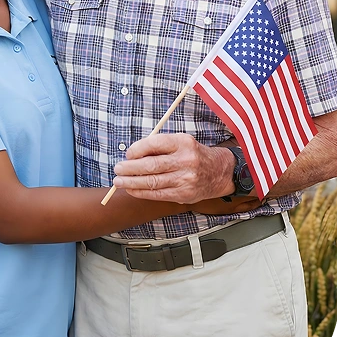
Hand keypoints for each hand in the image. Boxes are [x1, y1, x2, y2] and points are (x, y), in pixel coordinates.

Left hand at [112, 132, 235, 203]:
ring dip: (132, 182)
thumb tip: (132, 155)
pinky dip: (142, 192)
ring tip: (118, 181)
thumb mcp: (180, 142)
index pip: (155, 144)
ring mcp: (185, 179)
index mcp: (183, 142)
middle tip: (117, 169)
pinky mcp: (184, 194)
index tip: (127, 153)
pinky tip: (132, 189)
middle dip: (130, 168)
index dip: (137, 149)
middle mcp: (185, 160)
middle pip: (152, 165)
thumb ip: (159, 146)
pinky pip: (158, 194)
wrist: (219, 172)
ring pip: (153, 182)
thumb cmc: (193, 154)